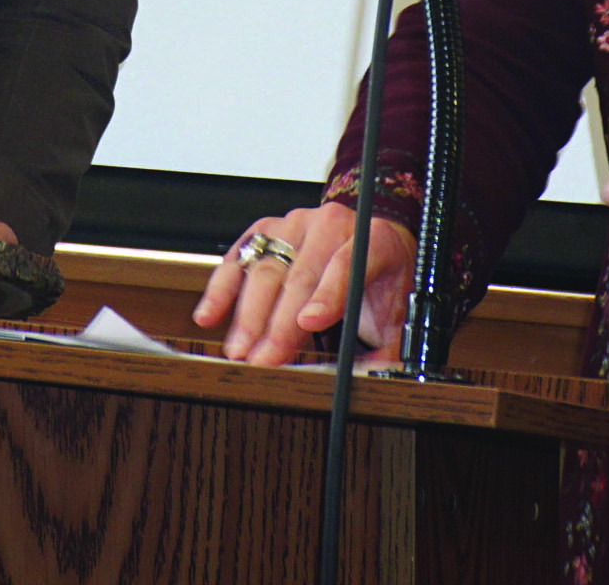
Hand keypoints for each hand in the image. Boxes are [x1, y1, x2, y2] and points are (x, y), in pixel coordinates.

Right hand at [191, 203, 413, 365]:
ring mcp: (297, 224)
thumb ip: (391, 351)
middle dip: (278, 321)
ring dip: (248, 312)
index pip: (348, 263)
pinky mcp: (268, 229)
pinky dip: (221, 287)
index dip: (327, 294)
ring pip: (266, 266)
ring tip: (238, 349)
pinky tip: (210, 314)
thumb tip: (376, 384)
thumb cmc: (382, 277)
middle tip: (262, 358)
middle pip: (300, 272)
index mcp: (373, 242)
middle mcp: (332, 225)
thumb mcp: (398, 313)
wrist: (372, 236)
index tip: (308, 322)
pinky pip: (240, 257)